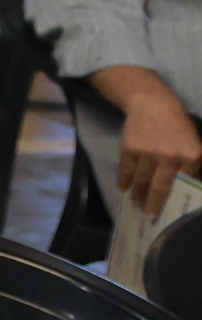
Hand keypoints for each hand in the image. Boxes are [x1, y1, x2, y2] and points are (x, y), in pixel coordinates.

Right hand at [115, 86, 201, 214]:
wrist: (153, 103)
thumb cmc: (179, 125)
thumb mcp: (194, 144)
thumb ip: (191, 166)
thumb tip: (187, 188)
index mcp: (191, 156)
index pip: (183, 186)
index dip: (175, 201)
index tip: (169, 214)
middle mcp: (170, 156)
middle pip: (160, 188)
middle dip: (153, 205)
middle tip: (149, 216)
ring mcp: (147, 153)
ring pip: (142, 181)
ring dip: (138, 194)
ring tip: (136, 203)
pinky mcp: (129, 148)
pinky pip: (126, 170)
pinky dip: (124, 180)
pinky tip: (124, 188)